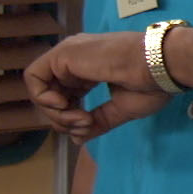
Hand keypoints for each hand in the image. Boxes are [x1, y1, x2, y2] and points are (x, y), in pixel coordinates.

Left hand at [23, 31, 171, 142]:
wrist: (159, 67)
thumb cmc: (148, 84)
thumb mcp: (120, 109)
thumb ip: (97, 121)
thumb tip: (77, 139)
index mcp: (88, 68)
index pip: (65, 96)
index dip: (70, 116)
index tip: (89, 126)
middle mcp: (74, 59)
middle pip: (50, 95)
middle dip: (63, 119)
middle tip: (86, 125)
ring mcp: (67, 55)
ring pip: (40, 90)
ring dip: (56, 114)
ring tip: (82, 119)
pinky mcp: (62, 55)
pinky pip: (34, 79)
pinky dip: (43, 99)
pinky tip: (65, 106)